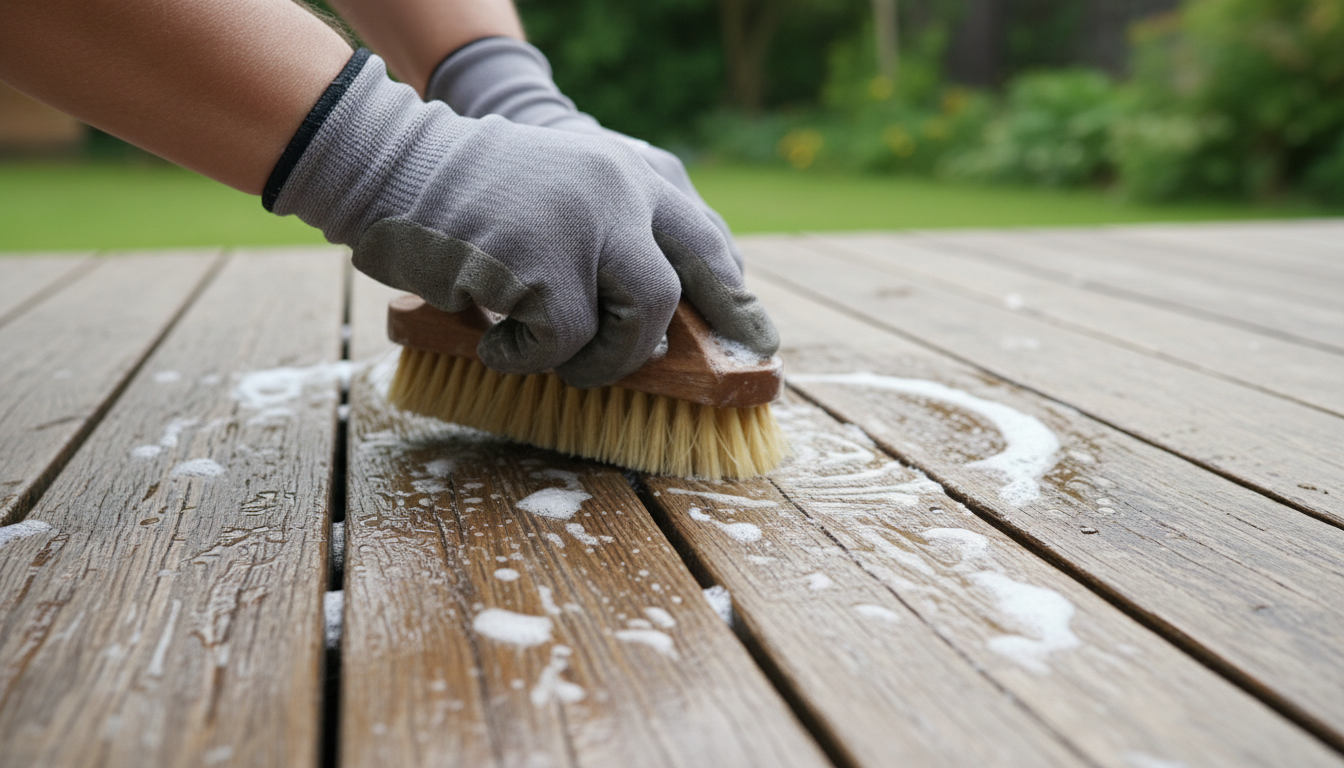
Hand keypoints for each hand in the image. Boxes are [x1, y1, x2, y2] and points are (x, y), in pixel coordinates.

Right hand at [269, 51, 776, 387]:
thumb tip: (666, 322)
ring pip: (635, 321)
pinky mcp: (540, 258)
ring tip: (557, 360)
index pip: (705, 241)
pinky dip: (528, 359)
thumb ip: (615, 235)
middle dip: (670, 342)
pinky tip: (497, 344)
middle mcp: (621, 186)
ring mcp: (584, 219)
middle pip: (682, 285)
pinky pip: (561, 341)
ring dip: (598, 360)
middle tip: (664, 376)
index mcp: (634, 171)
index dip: (729, 298)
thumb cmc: (475, 198)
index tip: (751, 337)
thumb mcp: (563, 193)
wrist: (390, 165)